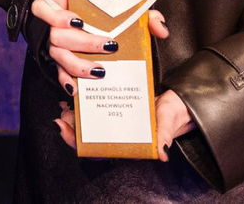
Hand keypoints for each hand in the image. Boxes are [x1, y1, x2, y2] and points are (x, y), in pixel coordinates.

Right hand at [29, 0, 168, 94]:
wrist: (105, 33)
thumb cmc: (109, 18)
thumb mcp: (125, 11)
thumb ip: (143, 15)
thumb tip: (158, 27)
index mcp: (63, 5)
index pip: (42, 7)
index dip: (55, 15)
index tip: (78, 21)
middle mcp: (55, 27)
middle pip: (56, 35)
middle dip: (83, 42)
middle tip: (109, 46)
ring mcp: (56, 46)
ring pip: (58, 56)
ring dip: (78, 64)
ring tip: (100, 71)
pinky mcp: (61, 64)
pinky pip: (58, 73)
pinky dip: (67, 80)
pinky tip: (77, 88)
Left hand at [56, 89, 190, 159]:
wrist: (183, 100)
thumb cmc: (176, 114)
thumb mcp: (168, 122)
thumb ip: (164, 136)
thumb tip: (161, 154)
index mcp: (127, 142)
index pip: (97, 149)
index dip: (77, 141)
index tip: (62, 127)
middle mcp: (119, 131)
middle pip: (88, 134)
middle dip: (71, 124)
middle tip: (61, 111)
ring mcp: (117, 118)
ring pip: (90, 118)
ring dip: (76, 110)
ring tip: (66, 100)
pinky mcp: (118, 102)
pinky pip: (98, 103)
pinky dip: (86, 97)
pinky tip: (78, 89)